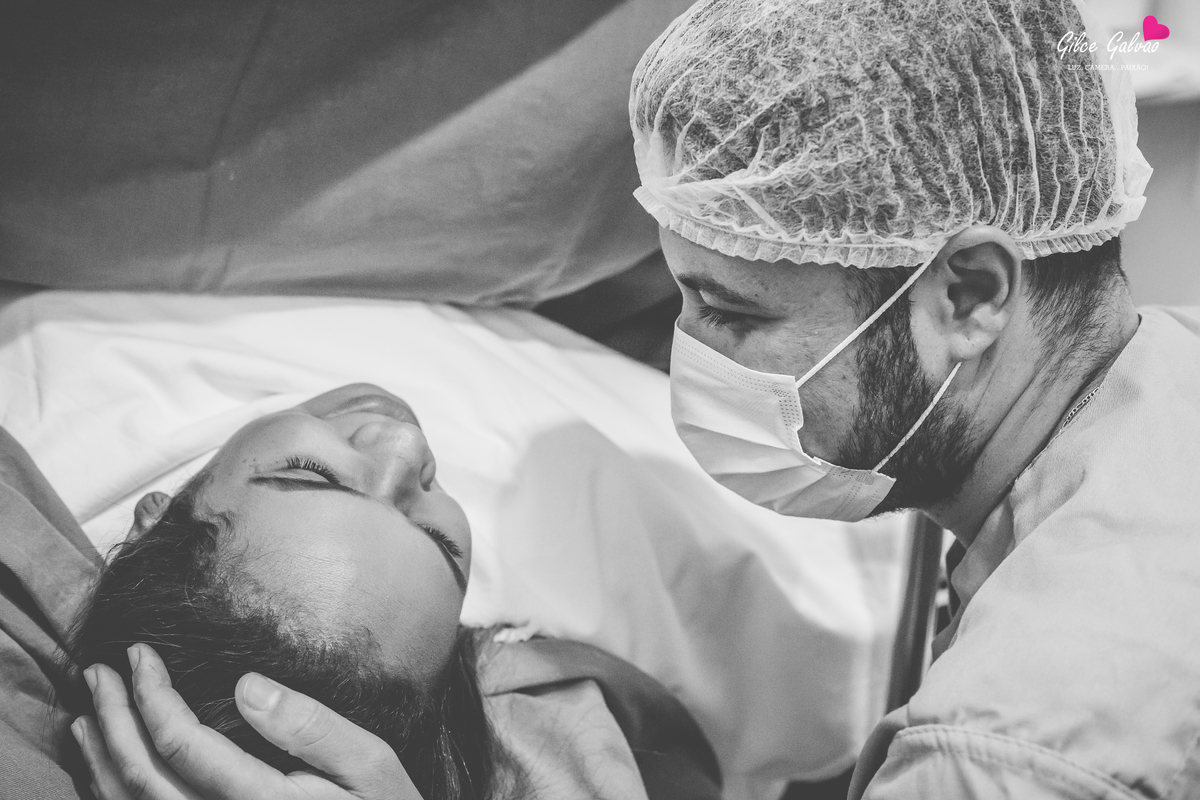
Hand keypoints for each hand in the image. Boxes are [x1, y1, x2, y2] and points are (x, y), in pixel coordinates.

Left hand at [72, 643, 422, 799]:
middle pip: (141, 780)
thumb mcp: (370, 764)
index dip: (151, 696)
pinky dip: (111, 794)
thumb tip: (246, 686)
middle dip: (113, 719)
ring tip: (88, 713)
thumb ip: (312, 726)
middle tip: (98, 671)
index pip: (181, 747)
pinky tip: (107, 768)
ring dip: (100, 759)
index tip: (141, 654)